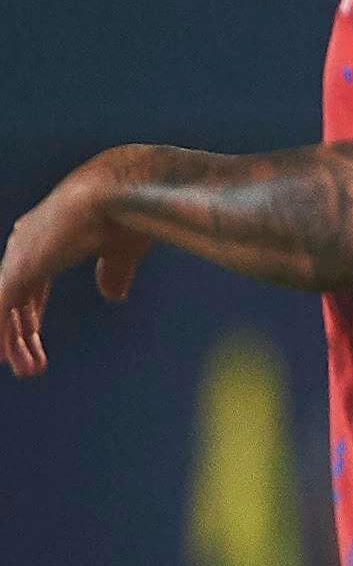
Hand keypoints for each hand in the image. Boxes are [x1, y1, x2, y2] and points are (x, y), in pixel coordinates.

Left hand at [0, 160, 138, 376]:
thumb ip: (112, 272)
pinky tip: (2, 356)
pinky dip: (0, 334)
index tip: (32, 341)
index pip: (27, 286)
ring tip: (24, 372)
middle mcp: (25, 247)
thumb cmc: (126, 212)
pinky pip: (1, 310)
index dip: (29, 315)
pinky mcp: (20, 269)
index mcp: (46, 239)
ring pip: (5, 308)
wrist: (121, 193)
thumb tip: (112, 294)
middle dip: (20, 334)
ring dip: (12, 342)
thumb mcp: (120, 251)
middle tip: (29, 366)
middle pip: (14, 300)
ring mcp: (20, 257)